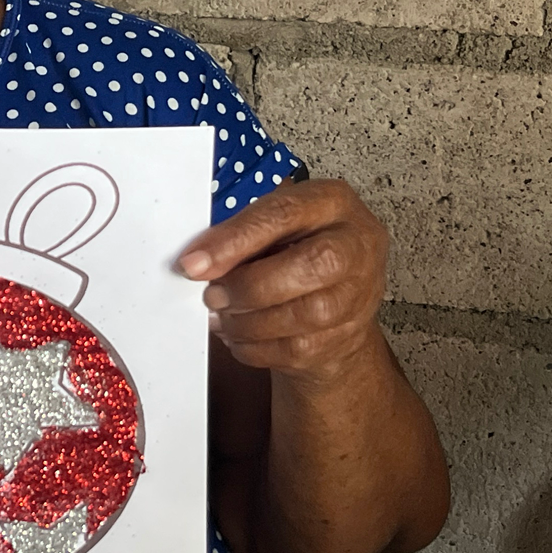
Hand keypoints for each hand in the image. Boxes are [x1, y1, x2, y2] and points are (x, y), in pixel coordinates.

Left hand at [180, 179, 388, 380]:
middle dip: (248, 286)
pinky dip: (256, 347)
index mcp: (333, 202)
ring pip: (302, 315)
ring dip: (248, 321)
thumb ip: (242, 234)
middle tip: (212, 295)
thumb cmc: (299, 250)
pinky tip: (240, 335)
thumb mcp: (276, 225)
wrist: (339, 299)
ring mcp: (357, 294)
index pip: (283, 214)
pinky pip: (295, 349)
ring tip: (222, 315)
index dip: (234, 240)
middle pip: (309, 265)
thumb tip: (199, 260)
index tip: (194, 263)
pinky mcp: (347, 336)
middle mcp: (356, 245)